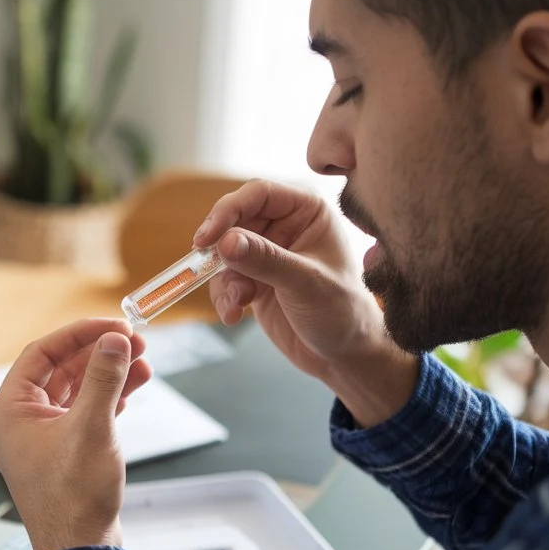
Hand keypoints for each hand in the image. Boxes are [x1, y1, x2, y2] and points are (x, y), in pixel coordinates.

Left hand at [0, 319, 152, 549]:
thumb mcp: (92, 427)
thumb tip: (115, 341)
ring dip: (108, 375)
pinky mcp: (61, 454)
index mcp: (9, 411)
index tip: (114, 325)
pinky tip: (131, 390)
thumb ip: (104, 378)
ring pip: (75, 392)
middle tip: (135, 341)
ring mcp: (39, 439)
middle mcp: (19, 422)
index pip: (41, 353)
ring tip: (143, 363)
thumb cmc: (73, 499)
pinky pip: (81, 414)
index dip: (80, 334)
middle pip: (60, 370)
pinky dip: (106, 400)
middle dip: (100, 354)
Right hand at [194, 180, 416, 426]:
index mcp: (308, 211)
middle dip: (221, 249)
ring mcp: (268, 254)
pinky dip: (224, 296)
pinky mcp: (254, 280)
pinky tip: (233, 314)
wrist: (343, 355)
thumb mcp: (305, 283)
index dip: (228, 210)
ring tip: (236, 302)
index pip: (259, 194)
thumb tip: (225, 242)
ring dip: (223, 279)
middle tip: (204, 267)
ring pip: (225, 253)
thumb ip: (266, 260)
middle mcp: (286, 226)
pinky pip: (225, 279)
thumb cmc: (342, 312)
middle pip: (235, 221)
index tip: (207, 237)